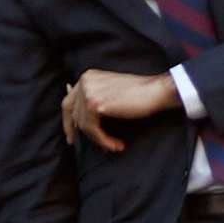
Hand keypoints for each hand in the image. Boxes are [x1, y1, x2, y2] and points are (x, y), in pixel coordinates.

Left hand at [61, 67, 179, 150]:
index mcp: (87, 77)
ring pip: (83, 123)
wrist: (155, 91)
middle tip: (79, 144)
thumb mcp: (110, 93)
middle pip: (72, 112)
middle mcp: (85, 81)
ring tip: (114, 145)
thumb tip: (80, 121)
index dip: (68, 120)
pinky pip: (92, 129)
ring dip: (98, 138)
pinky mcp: (95, 104)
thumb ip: (95, 100)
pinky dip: (103, 140)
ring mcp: (88, 92)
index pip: (69, 101)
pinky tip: (115, 144)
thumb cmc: (139, 94)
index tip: (70, 136)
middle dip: (75, 130)